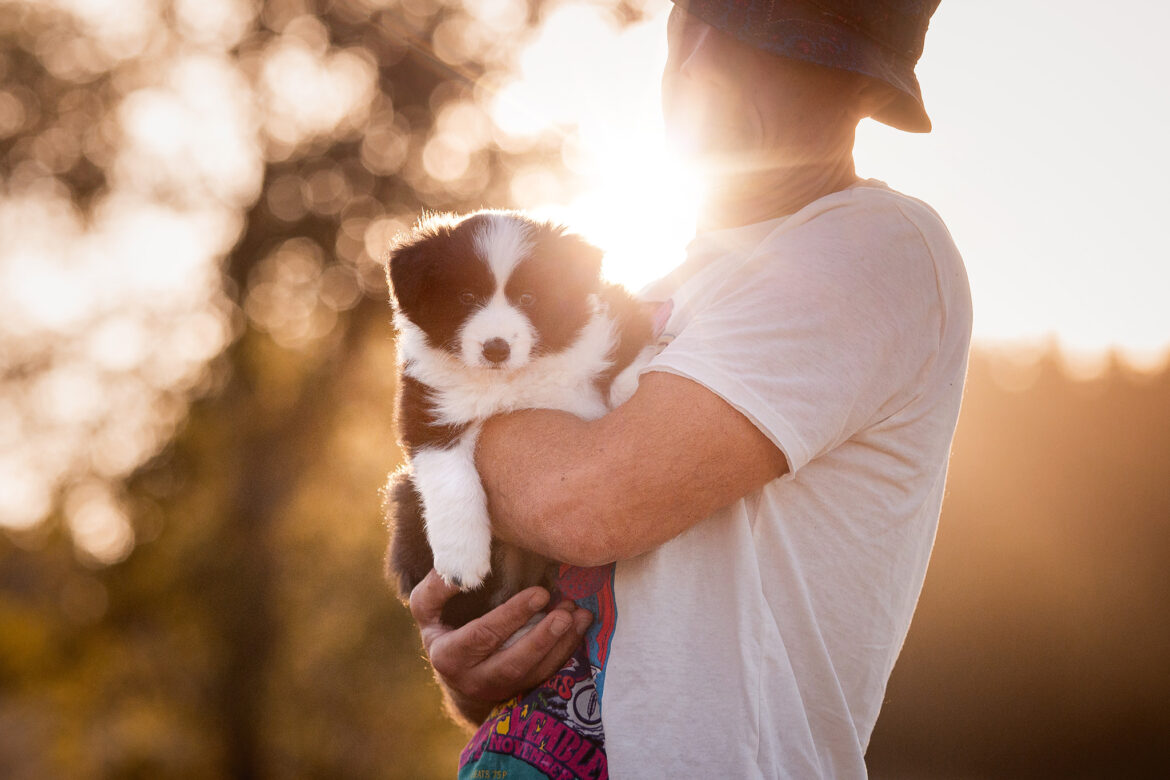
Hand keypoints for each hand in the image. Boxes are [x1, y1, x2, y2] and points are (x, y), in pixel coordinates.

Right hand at [410, 569, 592, 723]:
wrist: (454, 667)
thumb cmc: (442, 625)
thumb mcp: (426, 607)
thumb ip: (436, 588)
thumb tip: (461, 571)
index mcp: (448, 657)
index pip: (483, 637)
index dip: (512, 616)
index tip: (539, 593)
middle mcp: (474, 680)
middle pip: (513, 663)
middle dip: (542, 637)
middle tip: (565, 611)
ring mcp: (500, 689)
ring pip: (534, 673)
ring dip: (561, 644)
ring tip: (579, 615)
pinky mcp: (520, 689)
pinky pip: (547, 675)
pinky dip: (567, 650)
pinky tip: (580, 626)